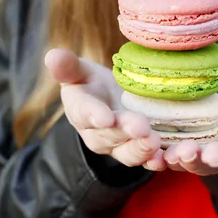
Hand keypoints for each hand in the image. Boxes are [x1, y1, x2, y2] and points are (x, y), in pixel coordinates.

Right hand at [45, 49, 160, 166]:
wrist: (109, 102)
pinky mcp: (139, 152)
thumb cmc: (92, 84)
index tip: (105, 117)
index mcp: (81, 112)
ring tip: (155, 142)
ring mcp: (119, 147)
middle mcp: (98, 135)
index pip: (85, 114)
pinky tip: (166, 159)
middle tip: (141, 126)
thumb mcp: (79, 72)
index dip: (94, 116)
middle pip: (111, 135)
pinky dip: (156, 162)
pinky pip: (147, 160)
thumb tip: (52, 55)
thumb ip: (68, 66)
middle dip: (125, 132)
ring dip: (142, 149)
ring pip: (128, 153)